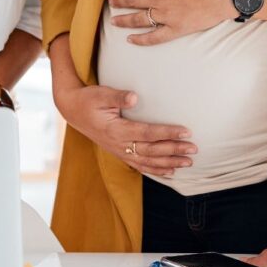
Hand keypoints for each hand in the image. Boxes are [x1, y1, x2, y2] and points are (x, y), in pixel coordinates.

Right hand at [54, 85, 195, 176]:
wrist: (72, 110)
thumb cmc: (88, 99)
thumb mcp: (101, 94)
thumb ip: (118, 96)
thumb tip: (134, 97)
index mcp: (116, 130)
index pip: (147, 133)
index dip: (167, 133)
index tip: (186, 131)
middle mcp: (118, 144)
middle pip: (151, 150)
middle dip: (173, 150)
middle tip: (194, 149)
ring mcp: (118, 150)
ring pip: (147, 161)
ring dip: (168, 163)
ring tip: (188, 163)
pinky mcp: (119, 152)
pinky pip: (139, 165)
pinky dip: (155, 170)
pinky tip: (170, 172)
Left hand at [109, 0, 237, 44]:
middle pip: (134, 0)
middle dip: (121, 0)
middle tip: (112, 2)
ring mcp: (167, 15)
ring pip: (140, 19)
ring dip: (125, 20)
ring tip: (114, 21)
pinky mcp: (177, 28)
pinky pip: (155, 37)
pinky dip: (142, 39)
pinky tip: (131, 40)